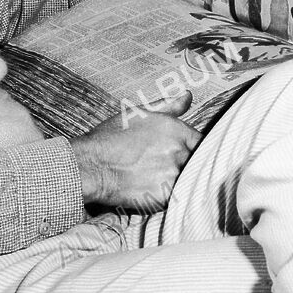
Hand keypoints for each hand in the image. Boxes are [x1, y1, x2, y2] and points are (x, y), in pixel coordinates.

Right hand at [70, 91, 201, 212]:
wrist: (90, 166)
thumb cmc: (110, 139)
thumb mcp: (138, 114)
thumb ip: (168, 106)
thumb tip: (187, 96)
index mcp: (174, 128)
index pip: (201, 141)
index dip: (194, 149)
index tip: (182, 154)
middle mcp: (177, 149)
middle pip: (197, 161)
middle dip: (186, 165)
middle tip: (166, 169)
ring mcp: (172, 173)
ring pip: (190, 179)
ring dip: (181, 180)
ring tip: (160, 180)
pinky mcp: (165, 194)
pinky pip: (179, 196)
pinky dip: (172, 195)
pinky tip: (156, 191)